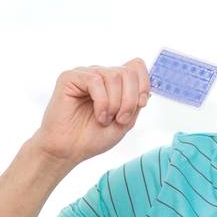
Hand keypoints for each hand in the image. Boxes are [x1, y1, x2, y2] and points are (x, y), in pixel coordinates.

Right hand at [30, 60, 150, 164]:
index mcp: (113, 83)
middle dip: (130, 99)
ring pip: (114, 76)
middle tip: (120, 119)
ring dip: (115, 103)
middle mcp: (100, 74)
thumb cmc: (92, 138)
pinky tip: (98, 116)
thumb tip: (148, 90)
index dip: (144, 83)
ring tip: (106, 120)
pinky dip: (102, 102)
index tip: (141, 104)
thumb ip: (136, 103)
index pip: (136, 66)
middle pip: (128, 72)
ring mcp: (85, 74)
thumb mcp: (125, 122)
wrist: (68, 150)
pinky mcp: (69, 78)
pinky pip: (95, 80)